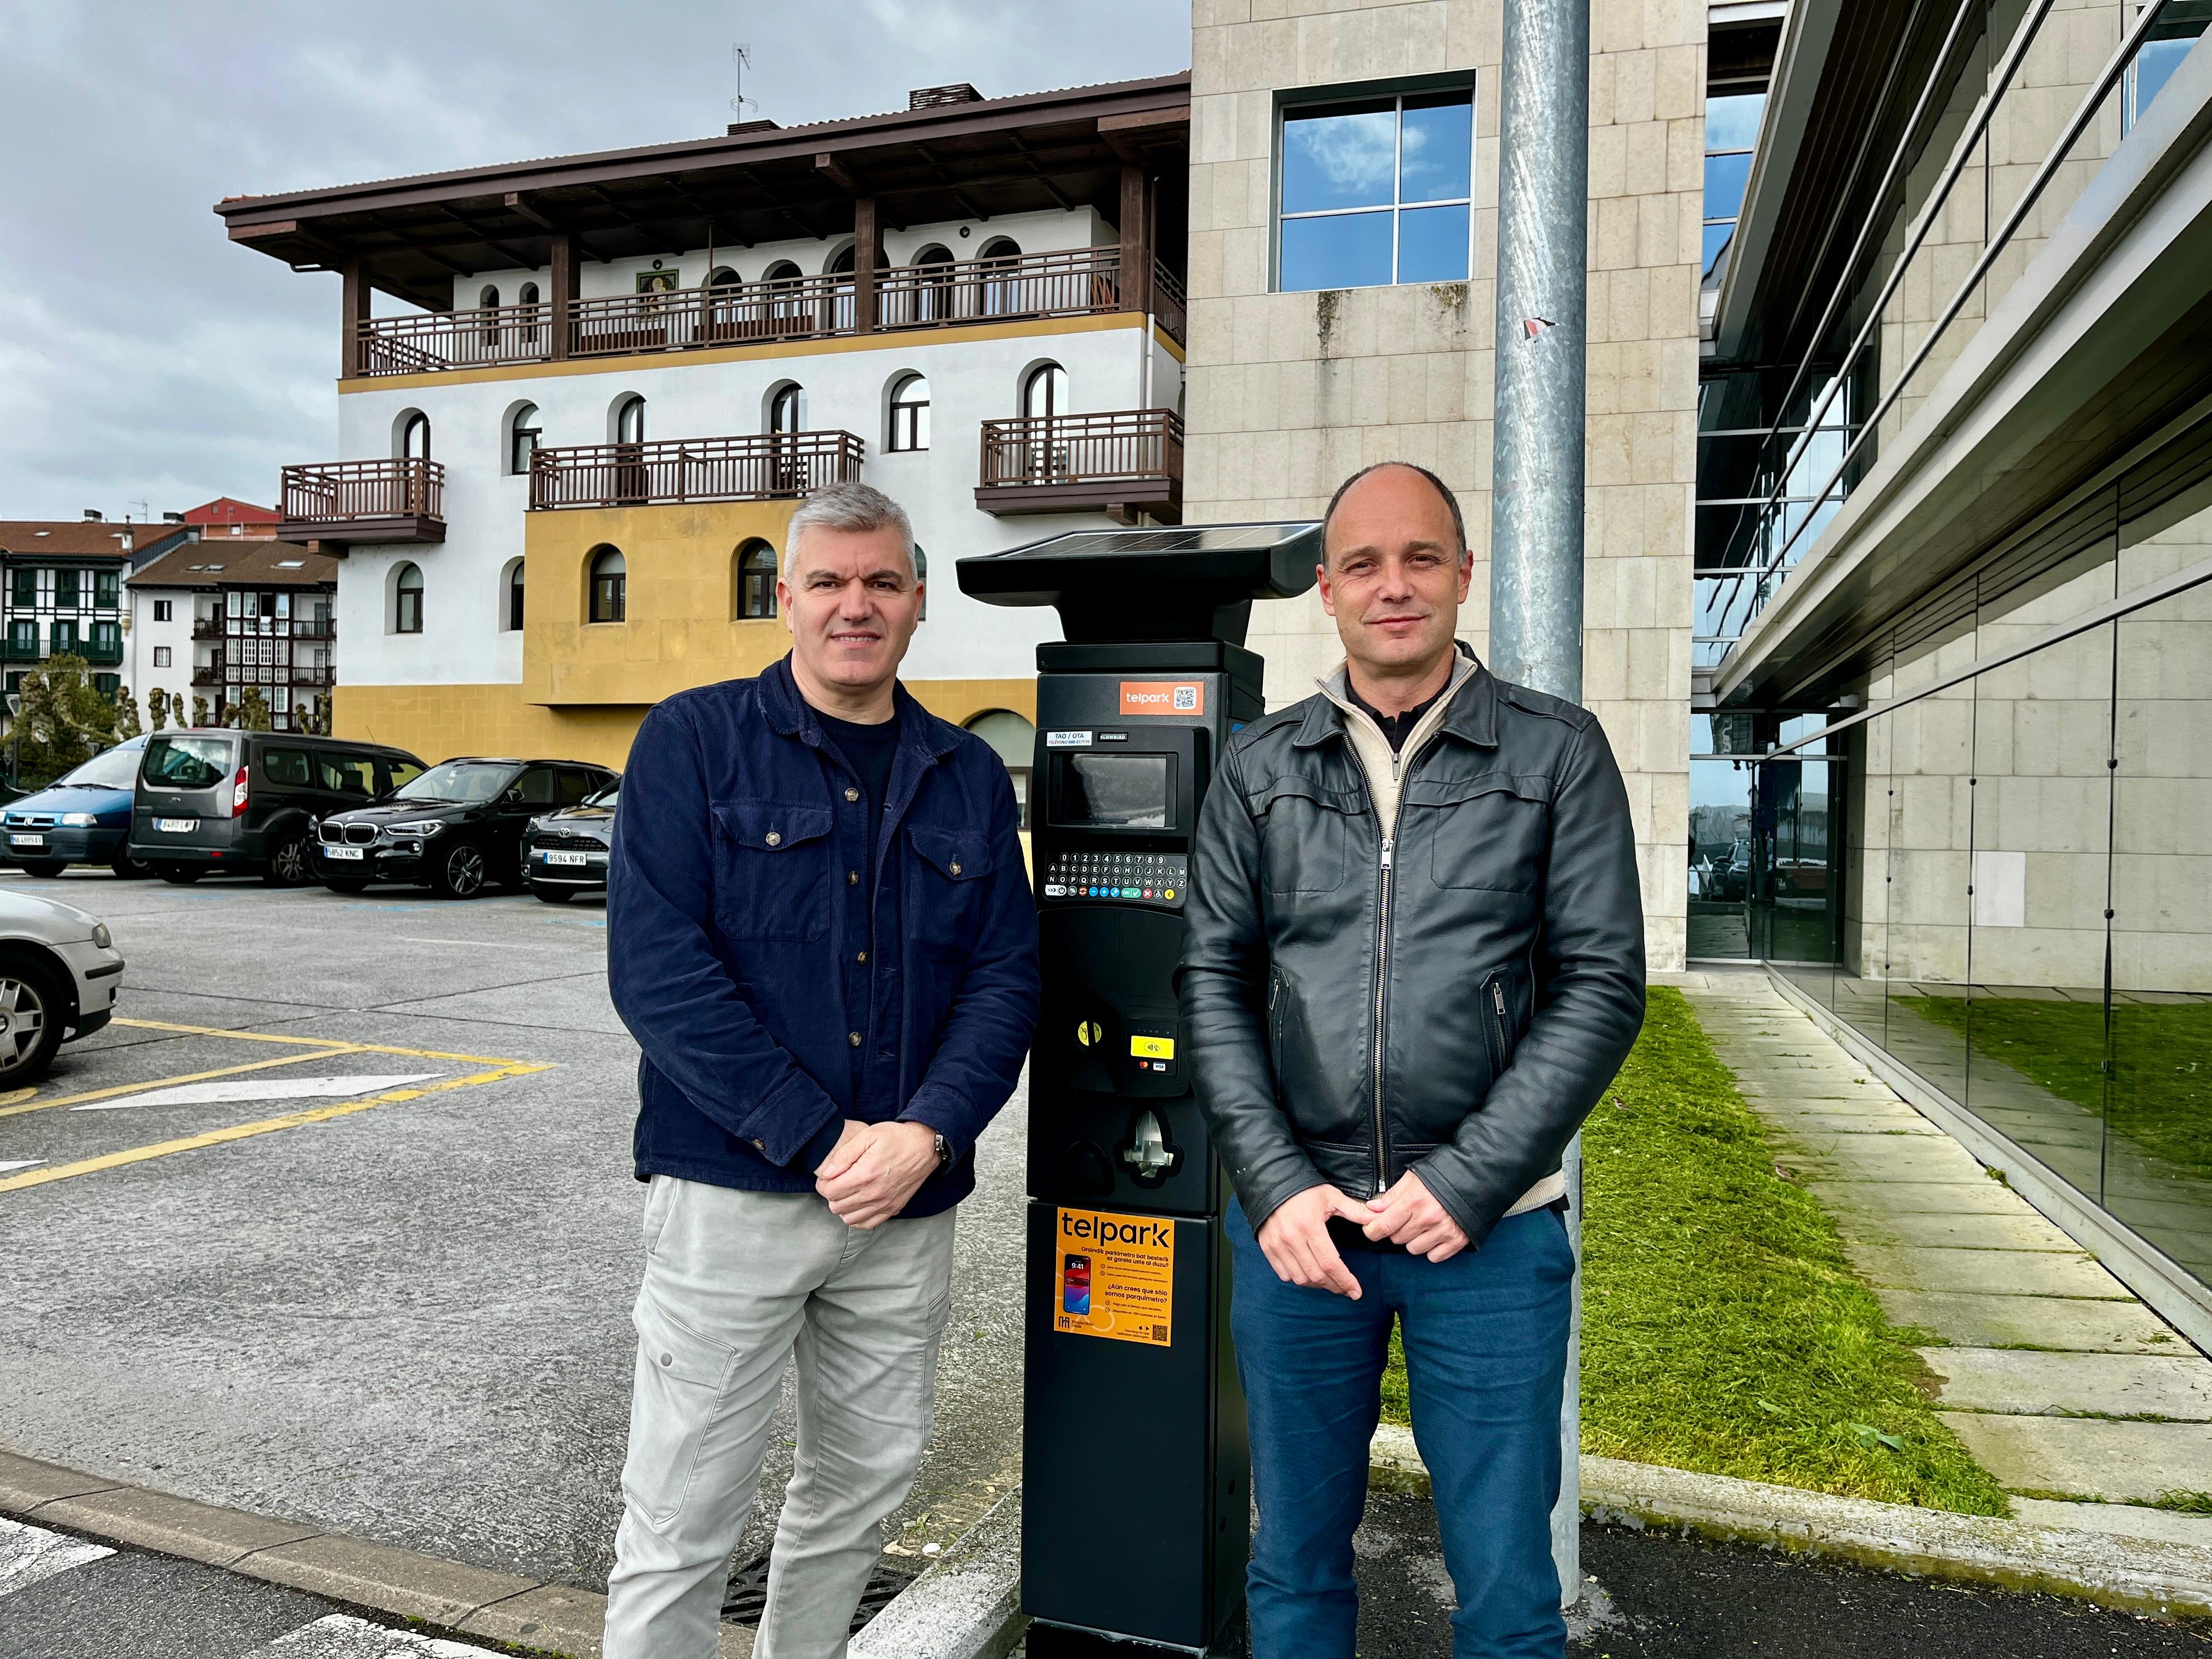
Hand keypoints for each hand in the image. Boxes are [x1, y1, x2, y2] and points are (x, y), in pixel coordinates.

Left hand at [815, 1120, 939, 1229]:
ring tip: (848, 1191)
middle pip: (836, 1207)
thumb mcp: (868, 1136)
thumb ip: (844, 1155)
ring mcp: (884, 1204)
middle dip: (832, 1194)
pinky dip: (858, 1217)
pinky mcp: (893, 1209)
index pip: (830, 1192)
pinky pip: (866, 1224)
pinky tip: (859, 1203)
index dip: (823, 1184)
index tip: (827, 1177)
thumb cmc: (897, 1138)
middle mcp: (874, 1194)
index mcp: (865, 1174)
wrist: (925, 1146)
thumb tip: (826, 1172)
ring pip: (849, 1218)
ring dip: (843, 1206)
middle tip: (837, 1182)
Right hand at [1255, 1184, 1375, 1298]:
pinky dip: (1298, 1279)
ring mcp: (1277, 1245)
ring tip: (1329, 1282)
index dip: (1345, 1280)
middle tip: (1346, 1290)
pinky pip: (1284, 1274)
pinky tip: (1308, 1275)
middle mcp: (1292, 1239)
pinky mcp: (1268, 1248)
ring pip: (1300, 1278)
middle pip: (1316, 1275)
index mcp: (1310, 1227)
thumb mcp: (1332, 1197)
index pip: (1331, 1263)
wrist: (1272, 1184)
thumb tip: (1378, 1218)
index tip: (1356, 1292)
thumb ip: (1356, 1210)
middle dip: (1334, 1286)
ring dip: (1317, 1284)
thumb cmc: (1305, 1190)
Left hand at [1362, 1169, 1469, 1261]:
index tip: (1371, 1230)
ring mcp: (1443, 1231)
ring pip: (1413, 1249)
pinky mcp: (1457, 1241)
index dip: (1372, 1231)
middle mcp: (1428, 1218)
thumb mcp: (1413, 1178)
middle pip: (1397, 1238)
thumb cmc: (1441, 1176)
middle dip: (1396, 1230)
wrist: (1476, 1179)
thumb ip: (1392, 1195)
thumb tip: (1372, 1209)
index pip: (1384, 1226)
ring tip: (1422, 1225)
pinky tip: (1434, 1235)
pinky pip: (1434, 1257)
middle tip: (1405, 1219)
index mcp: (1414, 1201)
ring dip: (1413, 1240)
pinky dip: (1431, 1249)